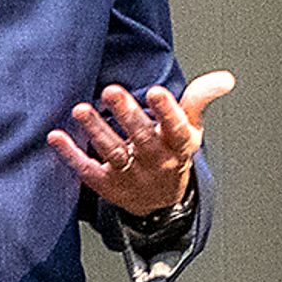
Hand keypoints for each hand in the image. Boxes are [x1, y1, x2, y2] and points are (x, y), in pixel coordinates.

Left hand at [50, 73, 235, 215]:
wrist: (161, 203)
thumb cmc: (173, 153)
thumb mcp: (191, 129)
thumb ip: (200, 99)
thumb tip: (225, 78)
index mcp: (178, 145)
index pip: (176, 129)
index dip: (167, 111)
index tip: (156, 92)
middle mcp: (155, 161)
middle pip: (141, 138)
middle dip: (127, 114)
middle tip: (111, 90)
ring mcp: (130, 175)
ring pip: (113, 153)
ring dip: (96, 131)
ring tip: (80, 110)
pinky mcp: (106, 184)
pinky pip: (87, 169)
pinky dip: (70, 155)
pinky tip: (56, 136)